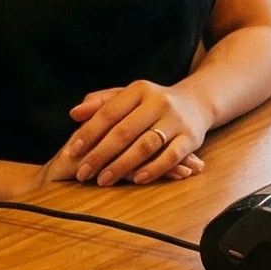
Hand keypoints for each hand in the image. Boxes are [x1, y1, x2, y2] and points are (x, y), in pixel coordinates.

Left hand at [45, 83, 209, 188]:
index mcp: (139, 89)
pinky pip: (171, 156)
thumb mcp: (129, 96)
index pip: (109, 112)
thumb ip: (101, 103)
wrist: (197, 103)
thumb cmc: (152, 104)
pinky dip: (153, 169)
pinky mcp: (192, 138)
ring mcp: (177, 120)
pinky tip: (136, 180)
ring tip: (103, 180)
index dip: (90, 132)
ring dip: (122, 165)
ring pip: (146, 145)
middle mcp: (159, 102)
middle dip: (101, 154)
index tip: (73, 151)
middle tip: (83, 173)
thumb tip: (74, 113)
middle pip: (124, 131)